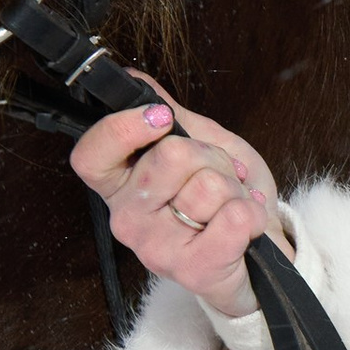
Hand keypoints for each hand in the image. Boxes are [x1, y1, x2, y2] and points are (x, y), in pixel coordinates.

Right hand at [70, 91, 282, 319]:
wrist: (258, 251)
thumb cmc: (224, 198)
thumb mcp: (201, 144)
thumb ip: (171, 115)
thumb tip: (134, 78)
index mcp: (120, 185)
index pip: (91, 154)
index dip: (123, 128)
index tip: (162, 119)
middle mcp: (127, 218)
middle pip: (170, 156)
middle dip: (211, 157)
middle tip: (218, 178)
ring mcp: (155, 249)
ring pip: (208, 185)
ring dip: (234, 189)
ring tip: (230, 205)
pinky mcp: (191, 271)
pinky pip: (232, 218)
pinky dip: (251, 213)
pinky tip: (244, 226)